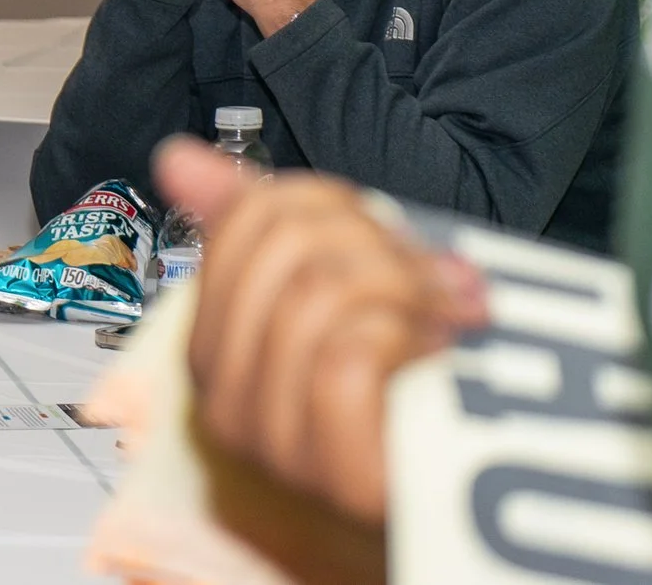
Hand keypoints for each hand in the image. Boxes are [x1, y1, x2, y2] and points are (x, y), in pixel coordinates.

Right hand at [156, 139, 484, 526]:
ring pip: (317, 294)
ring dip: (405, 290)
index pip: (246, 221)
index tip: (385, 235)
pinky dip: (405, 336)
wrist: (472, 492)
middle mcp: (224, 399)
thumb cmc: (403, 391)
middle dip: (376, 244)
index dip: (332, 205)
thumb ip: (254, 226)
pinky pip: (346, 356)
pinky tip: (435, 353)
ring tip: (442, 315)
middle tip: (429, 277)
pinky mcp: (334, 477)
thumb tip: (180, 159)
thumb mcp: (330, 288)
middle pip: (285, 246)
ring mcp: (275, 443)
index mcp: (211, 348)